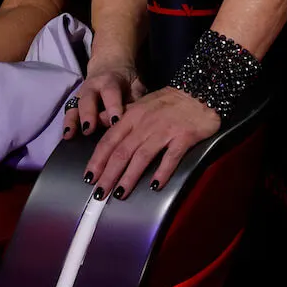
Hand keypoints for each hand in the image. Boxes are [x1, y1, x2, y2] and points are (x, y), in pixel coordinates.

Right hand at [62, 54, 144, 140]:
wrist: (111, 64)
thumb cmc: (127, 80)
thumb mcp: (136, 84)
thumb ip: (135, 99)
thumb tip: (135, 117)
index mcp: (110, 81)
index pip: (110, 93)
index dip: (112, 107)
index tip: (115, 122)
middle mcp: (92, 86)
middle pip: (88, 99)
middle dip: (88, 114)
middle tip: (88, 130)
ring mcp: (82, 94)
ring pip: (75, 106)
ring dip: (73, 120)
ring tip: (70, 134)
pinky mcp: (75, 101)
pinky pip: (69, 112)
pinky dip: (67, 124)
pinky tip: (66, 136)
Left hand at [83, 86, 218, 199]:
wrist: (198, 92)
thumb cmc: (168, 101)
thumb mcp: (139, 103)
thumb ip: (118, 114)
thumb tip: (97, 122)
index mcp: (132, 116)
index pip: (109, 140)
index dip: (97, 160)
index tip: (88, 177)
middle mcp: (144, 124)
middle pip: (122, 152)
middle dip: (109, 174)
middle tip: (100, 193)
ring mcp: (164, 131)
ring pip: (142, 156)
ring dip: (129, 177)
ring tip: (120, 194)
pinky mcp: (183, 137)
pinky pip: (171, 157)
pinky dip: (162, 171)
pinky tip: (155, 186)